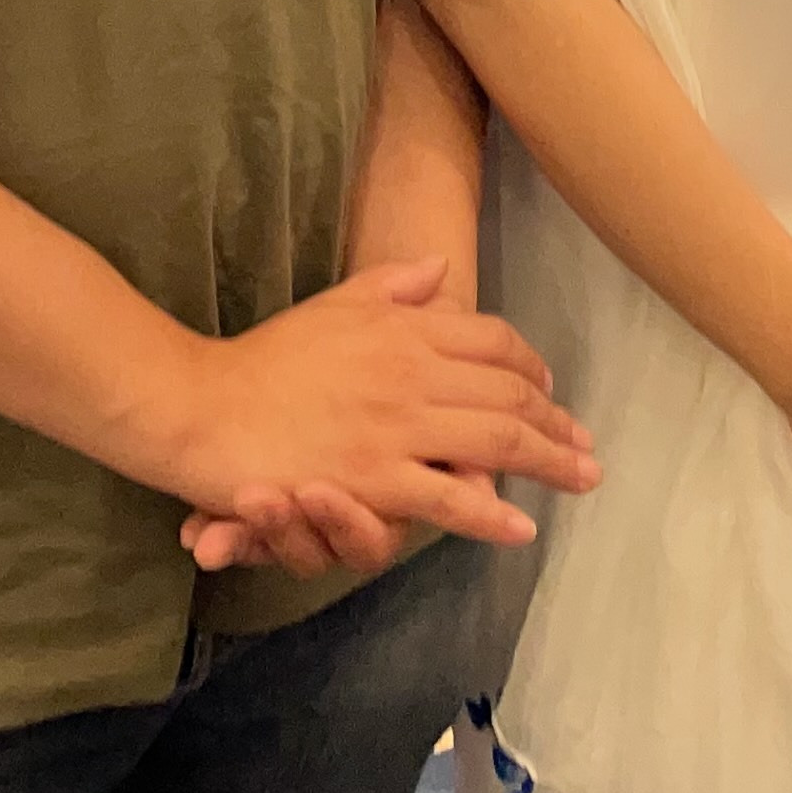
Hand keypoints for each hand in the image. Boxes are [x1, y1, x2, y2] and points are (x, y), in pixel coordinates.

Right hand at [153, 260, 598, 579]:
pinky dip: (492, 513)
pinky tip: (523, 526)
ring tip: (581, 478)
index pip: (493, 342)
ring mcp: (399, 424)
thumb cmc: (265, 359)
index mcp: (405, 328)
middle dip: (556, 421)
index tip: (549, 388)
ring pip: (496, 440)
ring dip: (548, 461)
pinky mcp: (378, 475)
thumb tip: (439, 266)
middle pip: (509, 393)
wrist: (204, 405)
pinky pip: (450, 496)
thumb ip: (390, 286)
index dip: (530, 366)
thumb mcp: (334, 305)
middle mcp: (414, 371)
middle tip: (586, 445)